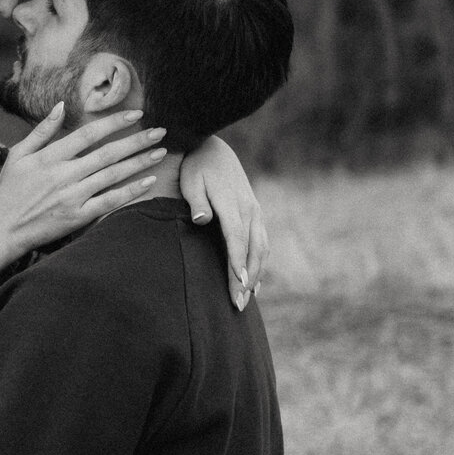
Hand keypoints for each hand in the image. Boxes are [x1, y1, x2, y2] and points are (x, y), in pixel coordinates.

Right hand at [0, 105, 168, 256]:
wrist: (2, 229)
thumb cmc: (9, 191)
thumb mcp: (18, 154)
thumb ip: (42, 130)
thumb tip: (62, 105)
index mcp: (50, 157)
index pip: (89, 134)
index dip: (114, 122)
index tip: (136, 114)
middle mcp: (64, 175)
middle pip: (107, 153)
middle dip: (136, 141)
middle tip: (159, 131)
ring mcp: (73, 197)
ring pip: (112, 175)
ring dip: (139, 162)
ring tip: (160, 152)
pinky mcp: (78, 217)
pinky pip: (109, 202)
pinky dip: (130, 191)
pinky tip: (148, 181)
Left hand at [179, 135, 268, 310]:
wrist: (214, 148)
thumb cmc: (197, 166)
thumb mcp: (190, 179)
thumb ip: (196, 200)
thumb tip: (200, 219)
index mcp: (231, 203)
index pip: (236, 238)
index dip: (238, 262)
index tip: (239, 285)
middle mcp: (249, 210)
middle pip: (252, 250)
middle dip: (247, 279)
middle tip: (238, 305)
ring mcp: (255, 212)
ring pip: (261, 249)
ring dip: (255, 276)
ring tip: (246, 301)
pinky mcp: (256, 215)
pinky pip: (262, 244)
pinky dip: (259, 264)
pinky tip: (254, 284)